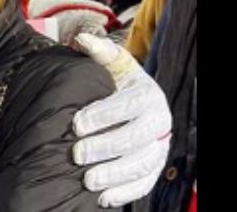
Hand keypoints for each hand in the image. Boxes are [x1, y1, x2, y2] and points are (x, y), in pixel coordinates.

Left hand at [69, 33, 171, 207]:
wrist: (134, 103)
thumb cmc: (116, 82)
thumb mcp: (112, 64)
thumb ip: (98, 51)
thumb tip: (81, 39)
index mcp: (147, 94)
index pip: (129, 106)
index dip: (104, 115)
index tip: (77, 123)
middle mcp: (158, 122)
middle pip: (135, 138)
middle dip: (105, 147)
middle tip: (77, 154)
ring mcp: (159, 147)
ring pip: (142, 164)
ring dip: (115, 174)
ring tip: (88, 180)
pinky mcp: (154, 167)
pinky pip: (145, 183)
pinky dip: (126, 192)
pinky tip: (104, 197)